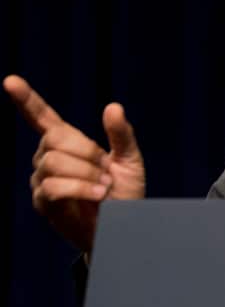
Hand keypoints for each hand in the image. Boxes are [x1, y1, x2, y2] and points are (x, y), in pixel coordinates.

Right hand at [4, 75, 145, 253]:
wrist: (124, 225)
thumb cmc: (125, 191)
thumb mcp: (130, 159)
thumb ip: (121, 134)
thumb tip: (112, 107)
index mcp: (69, 142)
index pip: (42, 117)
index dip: (26, 100)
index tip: (10, 81)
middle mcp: (49, 157)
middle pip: (54, 138)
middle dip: (86, 151)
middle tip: (106, 171)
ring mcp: (42, 180)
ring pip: (53, 163)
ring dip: (86, 174)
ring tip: (103, 187)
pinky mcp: (43, 202)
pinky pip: (53, 187)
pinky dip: (79, 189)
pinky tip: (97, 195)